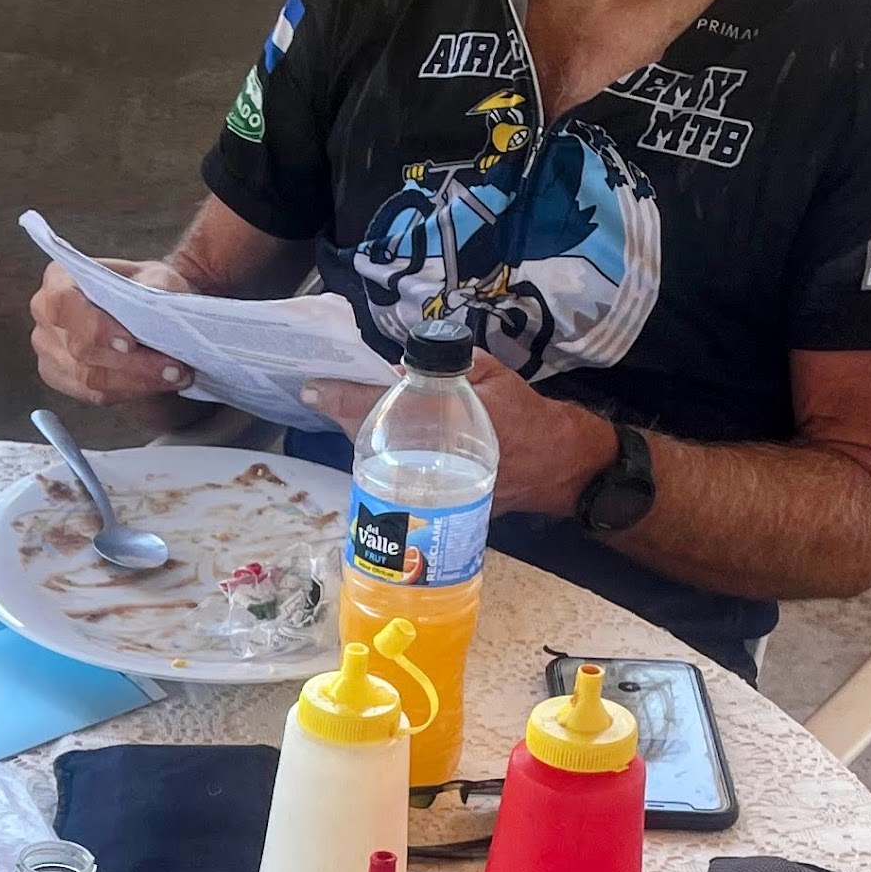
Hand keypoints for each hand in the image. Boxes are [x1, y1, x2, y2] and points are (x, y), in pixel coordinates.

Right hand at [30, 258, 194, 405]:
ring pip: (90, 378)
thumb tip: (158, 303)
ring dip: (137, 381)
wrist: (142, 313)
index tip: (130, 343)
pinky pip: (94, 395)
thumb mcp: (156, 276)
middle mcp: (46, 316)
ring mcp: (50, 351)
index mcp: (59, 280)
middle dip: (131, 362)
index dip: (94, 327)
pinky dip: (130, 392)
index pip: (63, 304)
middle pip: (80, 349)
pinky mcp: (62, 379)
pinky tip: (157, 385)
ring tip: (175, 376)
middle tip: (173, 367)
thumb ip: (156, 285)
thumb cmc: (143, 289)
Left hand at [303, 349, 617, 515]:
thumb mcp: (490, 375)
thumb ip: (446, 367)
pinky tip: (376, 441)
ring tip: (340, 412)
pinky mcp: (436, 504)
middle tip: (320, 396)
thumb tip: (398, 367)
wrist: (559, 466)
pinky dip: (382, 460)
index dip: (342, 398)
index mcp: (448, 420)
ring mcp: (432, 487)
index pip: (380, 405)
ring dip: (357, 438)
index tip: (312, 389)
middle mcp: (434, 459)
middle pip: (367, 438)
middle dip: (341, 416)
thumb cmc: (526, 416)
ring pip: (377, 462)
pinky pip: (396, 479)